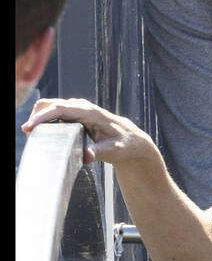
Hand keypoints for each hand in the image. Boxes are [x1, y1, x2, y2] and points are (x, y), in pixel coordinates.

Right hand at [21, 97, 156, 166]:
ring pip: (50, 107)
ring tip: (34, 136)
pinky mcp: (75, 114)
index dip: (43, 116)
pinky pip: (55, 113)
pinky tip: (42, 134)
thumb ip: (99, 152)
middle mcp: (83, 107)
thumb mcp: (114, 151)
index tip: (29, 128)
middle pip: (51, 104)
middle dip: (36, 116)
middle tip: (29, 135)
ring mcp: (78, 109)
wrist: (132, 141)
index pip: (61, 109)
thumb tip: (86, 156)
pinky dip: (45, 120)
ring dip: (39, 118)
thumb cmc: (124, 145)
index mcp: (91, 112)